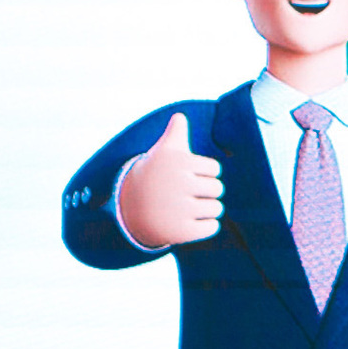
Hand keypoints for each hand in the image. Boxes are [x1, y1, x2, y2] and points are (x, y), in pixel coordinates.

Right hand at [118, 113, 224, 248]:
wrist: (130, 209)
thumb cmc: (154, 176)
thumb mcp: (163, 152)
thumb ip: (176, 133)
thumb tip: (179, 116)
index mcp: (179, 163)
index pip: (215, 169)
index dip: (202, 174)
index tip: (184, 176)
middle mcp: (179, 185)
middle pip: (217, 189)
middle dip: (205, 192)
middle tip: (184, 194)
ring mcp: (179, 210)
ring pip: (217, 209)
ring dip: (206, 210)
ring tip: (185, 208)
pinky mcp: (180, 232)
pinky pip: (212, 228)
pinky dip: (206, 227)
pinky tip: (189, 223)